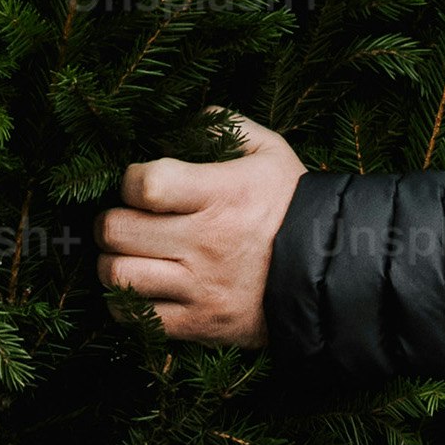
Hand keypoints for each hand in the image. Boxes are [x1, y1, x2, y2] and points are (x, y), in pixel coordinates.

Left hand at [94, 116, 304, 346]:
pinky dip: (126, 302)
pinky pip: (134, 316)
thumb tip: (187, 119)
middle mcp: (206, 243)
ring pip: (116, 274)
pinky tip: (141, 287)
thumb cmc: (294, 208)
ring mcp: (200, 288)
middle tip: (126, 220)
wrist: (332, 275)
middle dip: (112, 221)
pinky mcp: (199, 324)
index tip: (141, 183)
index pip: (145, 184)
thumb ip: (225, 126)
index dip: (131, 180)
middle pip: (116, 230)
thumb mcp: (270, 153)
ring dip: (112, 262)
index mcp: (222, 195)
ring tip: (129, 254)